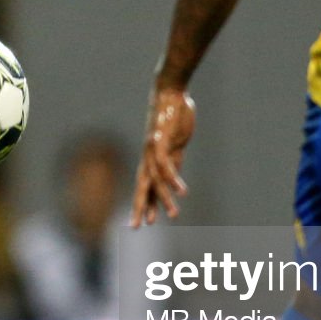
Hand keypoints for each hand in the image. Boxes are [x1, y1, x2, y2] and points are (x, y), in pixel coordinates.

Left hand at [131, 83, 194, 226]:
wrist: (170, 92)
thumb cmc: (174, 116)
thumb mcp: (175, 143)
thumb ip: (174, 160)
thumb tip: (173, 177)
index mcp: (151, 158)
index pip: (145, 185)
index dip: (145, 203)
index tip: (144, 222)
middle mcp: (148, 156)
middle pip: (142, 186)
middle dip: (140, 207)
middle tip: (138, 227)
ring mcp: (152, 149)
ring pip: (155, 180)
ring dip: (164, 198)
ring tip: (174, 215)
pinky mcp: (159, 141)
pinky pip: (165, 165)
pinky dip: (174, 179)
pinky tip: (182, 192)